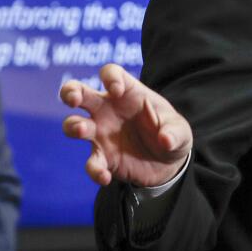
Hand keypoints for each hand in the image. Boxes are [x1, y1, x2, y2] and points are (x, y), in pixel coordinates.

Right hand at [60, 63, 191, 187]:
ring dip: (73, 126)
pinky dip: (94, 170)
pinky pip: (91, 163)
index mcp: (127, 93)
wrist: (168, 164)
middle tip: (73, 99)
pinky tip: (105, 176)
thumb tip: (165, 140)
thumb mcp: (181, 131)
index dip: (109, 78)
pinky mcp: (102, 158)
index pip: (110, 73)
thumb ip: (175, 132)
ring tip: (82, 130)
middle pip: (78, 91)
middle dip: (70, 91)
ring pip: (73, 125)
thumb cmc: (171, 134)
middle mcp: (107, 110)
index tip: (116, 90)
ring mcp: (101, 134)